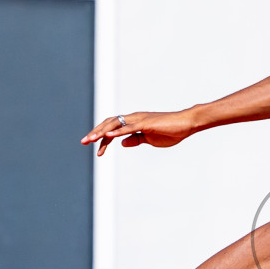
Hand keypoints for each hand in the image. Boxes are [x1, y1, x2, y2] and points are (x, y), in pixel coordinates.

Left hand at [83, 109, 199, 156]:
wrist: (186, 124)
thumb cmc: (171, 131)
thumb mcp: (150, 139)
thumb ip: (135, 140)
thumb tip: (121, 143)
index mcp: (134, 122)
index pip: (113, 128)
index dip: (102, 138)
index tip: (96, 149)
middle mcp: (134, 118)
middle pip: (109, 124)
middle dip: (95, 133)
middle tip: (83, 142)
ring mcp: (139, 120)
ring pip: (115, 124)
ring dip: (101, 132)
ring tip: (90, 140)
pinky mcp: (146, 124)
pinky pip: (128, 127)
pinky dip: (117, 131)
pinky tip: (107, 136)